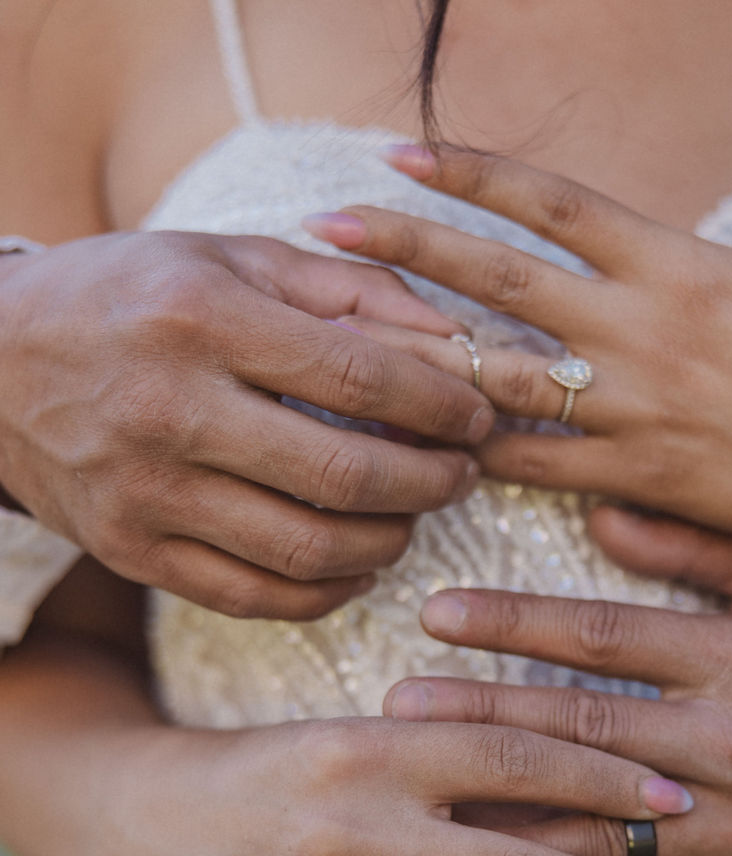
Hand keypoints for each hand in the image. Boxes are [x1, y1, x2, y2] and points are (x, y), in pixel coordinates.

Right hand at [0, 230, 493, 619]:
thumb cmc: (129, 297)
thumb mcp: (228, 258)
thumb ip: (346, 289)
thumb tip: (454, 341)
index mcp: (201, 319)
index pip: (359, 375)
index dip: (441, 405)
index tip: (479, 416)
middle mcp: (168, 411)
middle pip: (343, 474)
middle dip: (430, 482)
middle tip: (461, 474)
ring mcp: (144, 494)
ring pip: (306, 551)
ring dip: (389, 542)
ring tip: (414, 515)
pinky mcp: (131, 552)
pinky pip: (254, 597)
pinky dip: (326, 591)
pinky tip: (359, 562)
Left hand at [305, 25, 731, 578]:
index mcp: (681, 267)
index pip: (554, 206)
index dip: (471, 175)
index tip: (397, 154)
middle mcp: (644, 338)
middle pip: (502, 286)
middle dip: (408, 253)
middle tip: (324, 233)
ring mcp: (636, 416)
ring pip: (502, 385)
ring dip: (418, 360)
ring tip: (343, 343)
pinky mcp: (643, 483)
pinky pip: (541, 470)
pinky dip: (480, 456)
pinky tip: (420, 446)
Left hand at [384, 508, 731, 855]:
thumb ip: (699, 545)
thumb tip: (598, 509)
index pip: (607, 639)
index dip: (515, 624)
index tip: (435, 617)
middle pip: (587, 738)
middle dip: (483, 726)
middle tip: (395, 719)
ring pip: (608, 842)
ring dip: (511, 837)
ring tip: (426, 828)